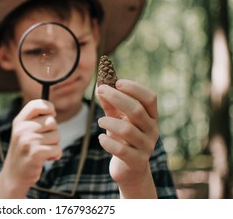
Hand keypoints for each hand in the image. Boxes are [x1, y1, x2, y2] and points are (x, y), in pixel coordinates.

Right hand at [0, 99, 61, 197]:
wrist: (14, 175)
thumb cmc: (24, 151)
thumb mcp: (24, 132)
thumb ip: (35, 120)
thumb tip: (53, 110)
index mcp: (19, 121)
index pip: (37, 104)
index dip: (48, 107)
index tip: (52, 114)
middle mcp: (22, 129)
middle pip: (52, 121)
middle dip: (53, 132)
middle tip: (43, 142)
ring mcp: (28, 141)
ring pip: (56, 136)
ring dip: (54, 145)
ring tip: (42, 151)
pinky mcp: (36, 154)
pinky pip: (57, 149)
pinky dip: (55, 155)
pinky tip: (45, 159)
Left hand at [96, 79, 158, 197]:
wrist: (130, 170)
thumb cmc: (123, 139)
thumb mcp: (117, 119)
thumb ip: (110, 105)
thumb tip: (100, 87)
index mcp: (151, 117)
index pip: (150, 98)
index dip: (135, 88)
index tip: (117, 82)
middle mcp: (152, 130)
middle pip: (137, 110)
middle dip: (117, 98)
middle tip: (101, 90)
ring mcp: (146, 147)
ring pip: (127, 129)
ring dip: (109, 122)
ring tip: (100, 121)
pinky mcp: (136, 161)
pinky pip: (120, 149)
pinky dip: (107, 141)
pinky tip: (101, 138)